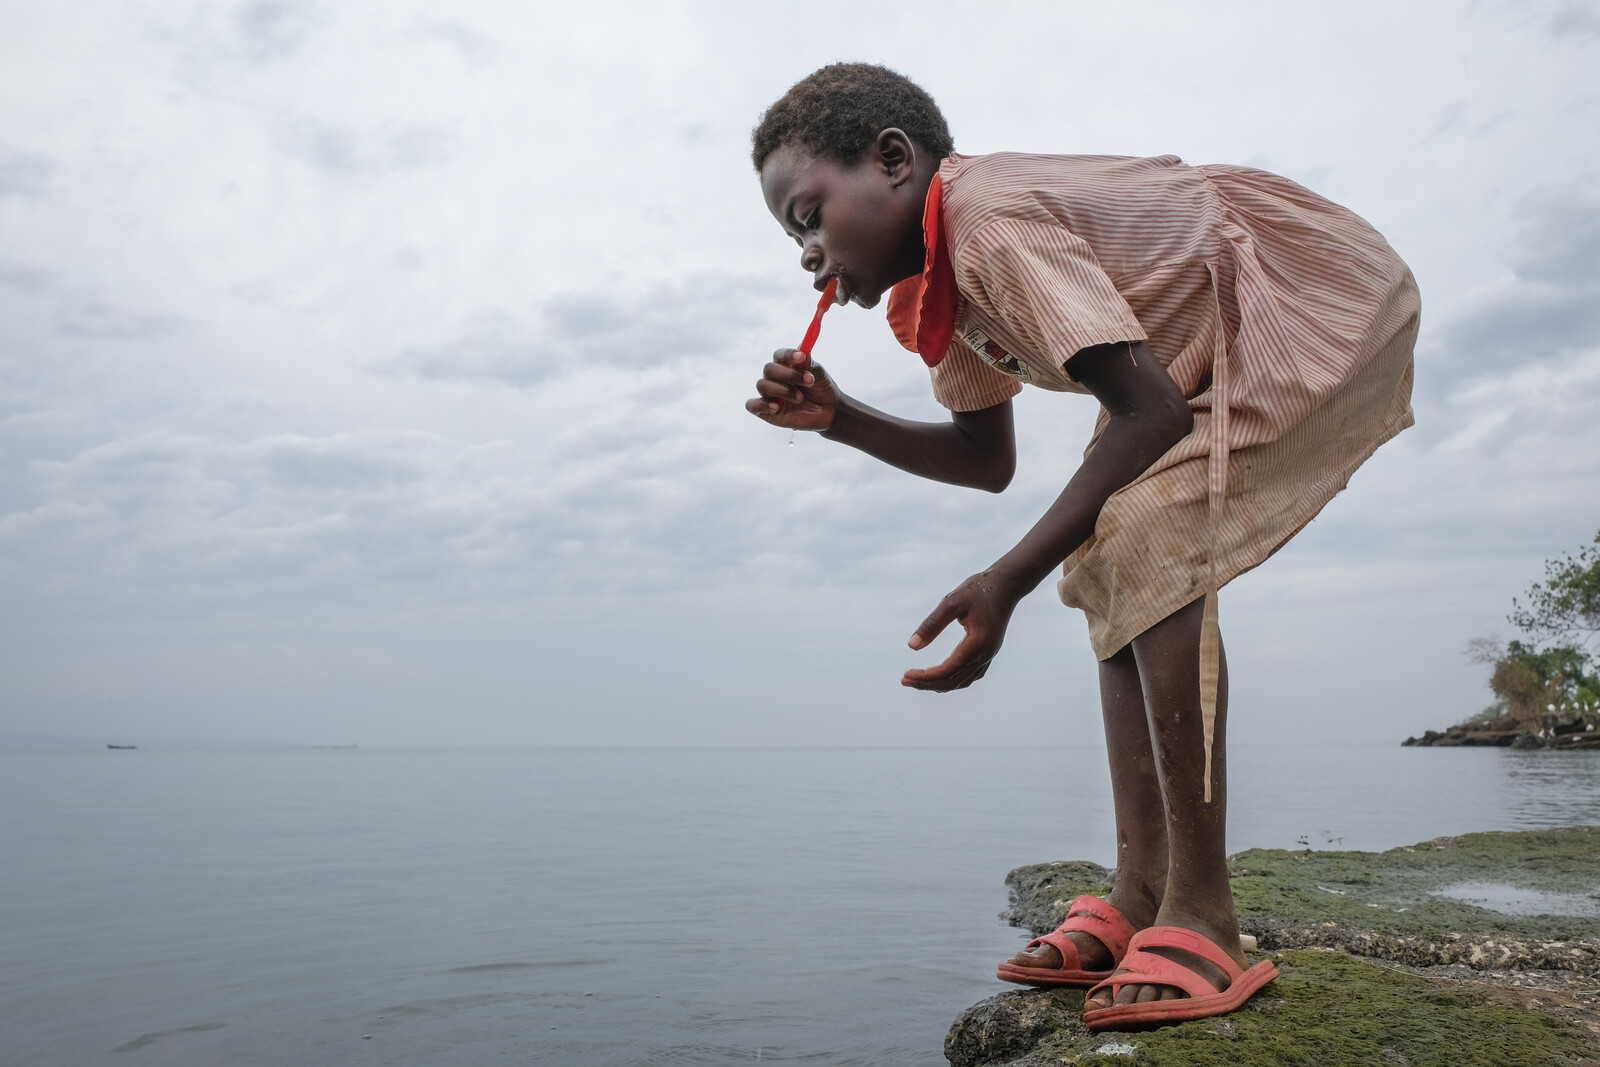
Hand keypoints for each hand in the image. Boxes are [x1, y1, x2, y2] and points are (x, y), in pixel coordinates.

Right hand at [746, 348, 838, 431]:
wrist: (828, 412)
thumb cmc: (821, 389)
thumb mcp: (819, 374)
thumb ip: (808, 363)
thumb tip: (802, 348)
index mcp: (785, 365)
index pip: (779, 355)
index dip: (788, 354)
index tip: (802, 357)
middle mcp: (774, 378)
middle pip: (769, 369)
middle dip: (789, 374)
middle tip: (809, 381)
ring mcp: (769, 394)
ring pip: (763, 385)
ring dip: (783, 390)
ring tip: (800, 398)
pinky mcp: (764, 411)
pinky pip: (752, 405)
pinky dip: (761, 404)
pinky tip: (776, 407)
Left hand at [901, 570, 1023, 691]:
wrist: (1006, 584)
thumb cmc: (978, 589)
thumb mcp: (951, 602)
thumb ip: (932, 624)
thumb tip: (912, 646)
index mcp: (977, 644)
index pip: (947, 670)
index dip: (925, 677)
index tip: (906, 675)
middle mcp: (985, 654)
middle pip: (953, 681)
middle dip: (927, 684)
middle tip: (905, 681)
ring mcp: (989, 655)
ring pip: (963, 681)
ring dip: (940, 684)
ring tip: (918, 681)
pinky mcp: (990, 652)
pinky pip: (971, 675)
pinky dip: (954, 680)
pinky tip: (941, 676)